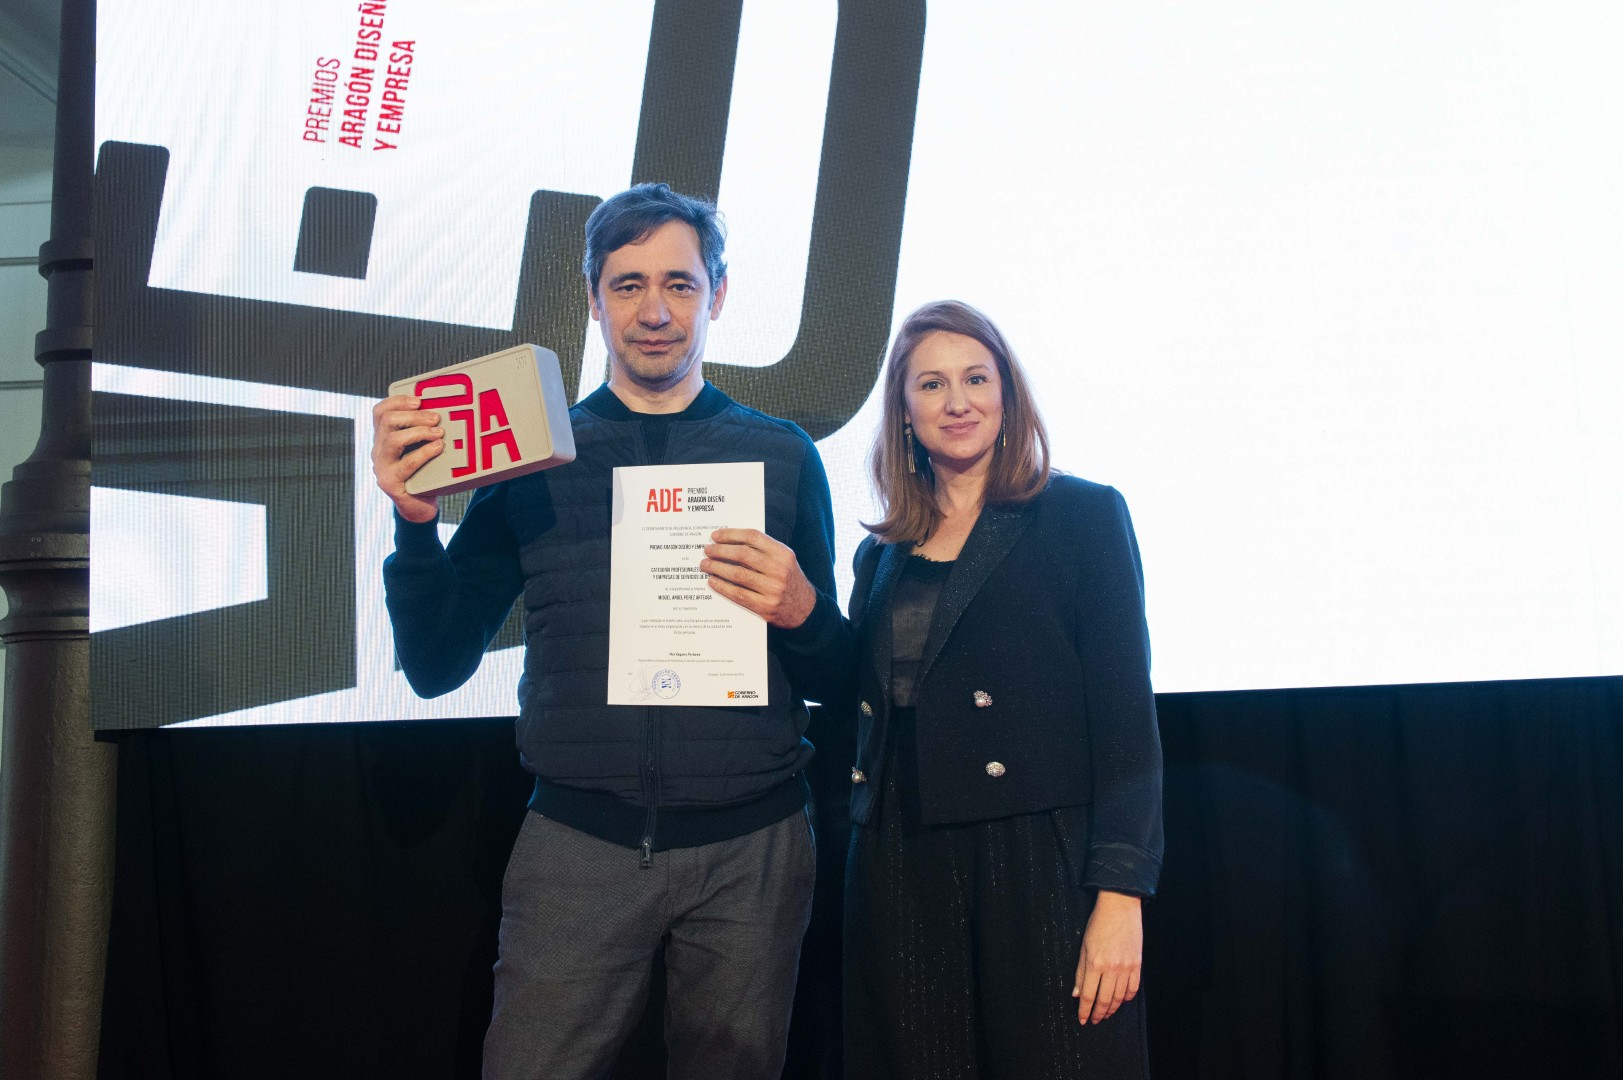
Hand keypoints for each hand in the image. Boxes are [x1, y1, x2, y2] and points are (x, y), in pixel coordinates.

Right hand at [370, 394, 443, 523]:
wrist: (419, 507)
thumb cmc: (425, 472)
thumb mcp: (422, 448)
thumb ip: (425, 432)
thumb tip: (449, 410)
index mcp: (383, 438)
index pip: (380, 412)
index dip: (397, 401)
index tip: (419, 400)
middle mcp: (378, 450)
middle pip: (387, 421)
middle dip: (414, 416)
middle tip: (436, 418)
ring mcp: (382, 467)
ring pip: (393, 440)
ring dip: (418, 432)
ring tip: (439, 433)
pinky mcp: (390, 483)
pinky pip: (406, 464)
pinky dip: (424, 453)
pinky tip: (438, 448)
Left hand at [701, 528, 817, 628]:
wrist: (805, 609)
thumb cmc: (789, 580)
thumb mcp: (783, 560)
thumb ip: (763, 550)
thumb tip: (730, 542)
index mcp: (783, 554)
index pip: (753, 537)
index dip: (731, 535)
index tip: (715, 536)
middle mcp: (779, 570)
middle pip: (742, 555)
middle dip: (720, 551)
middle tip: (707, 550)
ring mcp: (773, 589)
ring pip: (737, 574)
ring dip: (717, 568)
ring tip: (705, 565)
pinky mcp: (765, 606)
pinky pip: (738, 594)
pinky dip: (722, 586)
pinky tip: (713, 581)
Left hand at [1072, 889, 1142, 1025]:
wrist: (1120, 908)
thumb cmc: (1098, 924)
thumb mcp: (1084, 946)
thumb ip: (1080, 972)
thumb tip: (1076, 994)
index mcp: (1095, 964)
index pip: (1088, 996)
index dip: (1084, 1011)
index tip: (1082, 1020)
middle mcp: (1111, 969)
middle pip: (1104, 1000)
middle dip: (1098, 1014)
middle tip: (1094, 1020)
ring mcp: (1126, 968)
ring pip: (1119, 998)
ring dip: (1111, 1009)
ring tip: (1105, 1014)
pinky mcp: (1137, 965)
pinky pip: (1133, 989)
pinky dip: (1126, 998)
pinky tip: (1120, 1001)